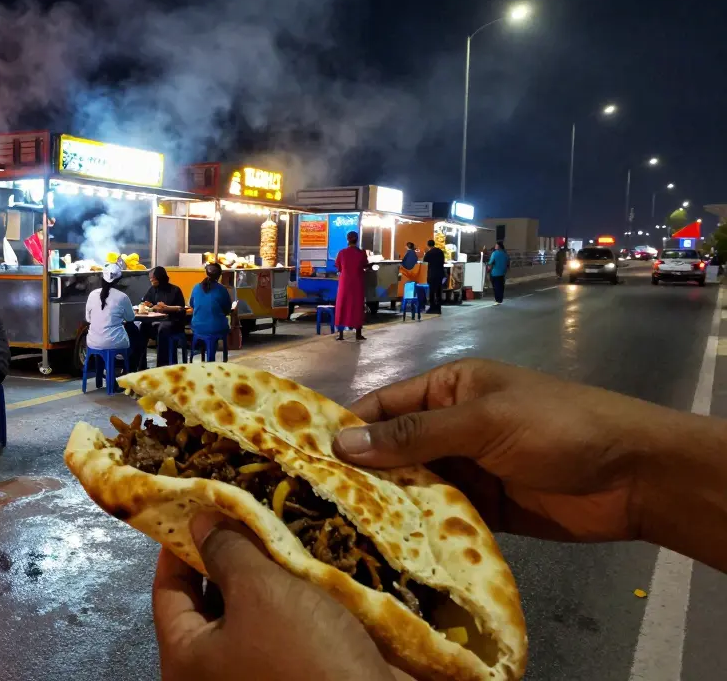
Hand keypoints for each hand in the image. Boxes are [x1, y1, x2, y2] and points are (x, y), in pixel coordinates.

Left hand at [154, 512, 405, 680]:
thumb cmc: (303, 655)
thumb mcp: (260, 592)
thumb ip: (227, 550)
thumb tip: (200, 522)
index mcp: (186, 660)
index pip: (167, 592)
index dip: (178, 546)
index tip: (194, 507)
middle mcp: (211, 672)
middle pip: (207, 602)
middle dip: (224, 555)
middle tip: (240, 511)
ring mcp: (252, 674)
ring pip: (247, 613)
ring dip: (262, 574)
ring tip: (275, 527)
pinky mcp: (291, 673)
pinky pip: (279, 628)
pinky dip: (288, 597)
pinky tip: (304, 563)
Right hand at [334, 358, 645, 542]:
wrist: (634, 476)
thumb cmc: (557, 426)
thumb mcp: (481, 422)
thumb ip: (413, 435)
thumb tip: (341, 442)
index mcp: (448, 389)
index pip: (382, 407)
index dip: (345, 430)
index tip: (303, 459)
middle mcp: (451, 427)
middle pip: (391, 451)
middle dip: (360, 475)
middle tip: (313, 504)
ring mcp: (468, 469)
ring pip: (412, 488)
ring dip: (388, 507)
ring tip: (341, 530)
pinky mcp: (483, 510)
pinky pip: (440, 518)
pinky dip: (418, 531)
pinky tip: (388, 548)